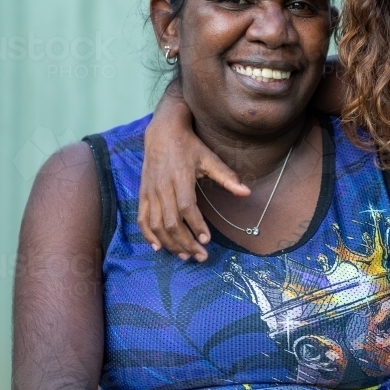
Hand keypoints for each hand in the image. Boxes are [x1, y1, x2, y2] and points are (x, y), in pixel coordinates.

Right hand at [138, 91, 249, 260]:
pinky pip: (142, 219)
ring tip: (184, 256)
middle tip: (200, 256)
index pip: (187, 208)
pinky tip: (158, 247)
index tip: (207, 241)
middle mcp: (162, 187)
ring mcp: (150, 192)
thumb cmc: (189, 146)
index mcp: (180, 178)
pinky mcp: (142, 194)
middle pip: (171, 222)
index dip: (196, 226)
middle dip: (186, 243)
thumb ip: (226, 177)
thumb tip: (246, 193)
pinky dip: (148, 235)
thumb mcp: (209, 158)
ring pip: (156, 225)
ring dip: (169, 243)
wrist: (162, 133)